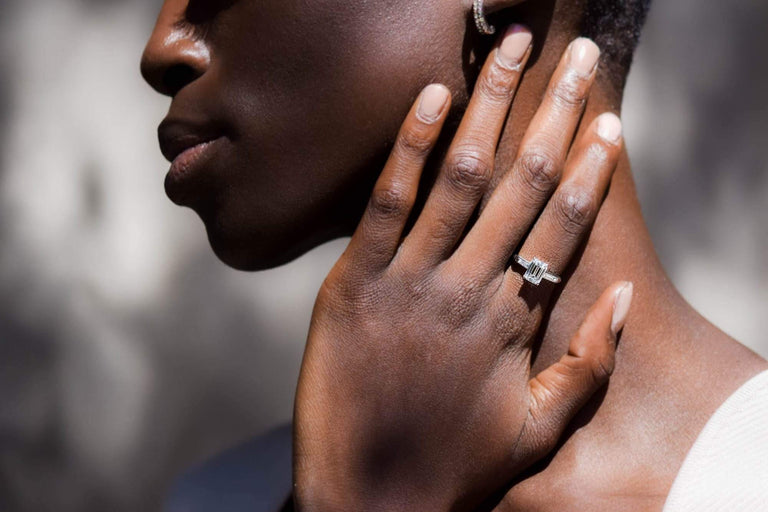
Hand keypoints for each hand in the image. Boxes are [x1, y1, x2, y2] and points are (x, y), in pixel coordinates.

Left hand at [294, 27, 631, 511]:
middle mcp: (468, 290)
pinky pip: (387, 202)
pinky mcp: (354, 283)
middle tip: (577, 57)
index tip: (609, 124)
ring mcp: (410, 282)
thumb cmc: (454, 466)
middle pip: (522, 185)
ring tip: (511, 51)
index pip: (563, 227)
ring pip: (460, 178)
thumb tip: (628, 299)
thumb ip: (590, 367)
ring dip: (489, 107)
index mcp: (514, 322)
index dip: (591, 170)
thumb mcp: (539, 429)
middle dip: (554, 113)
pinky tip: (432, 95)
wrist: (368, 499)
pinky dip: (410, 146)